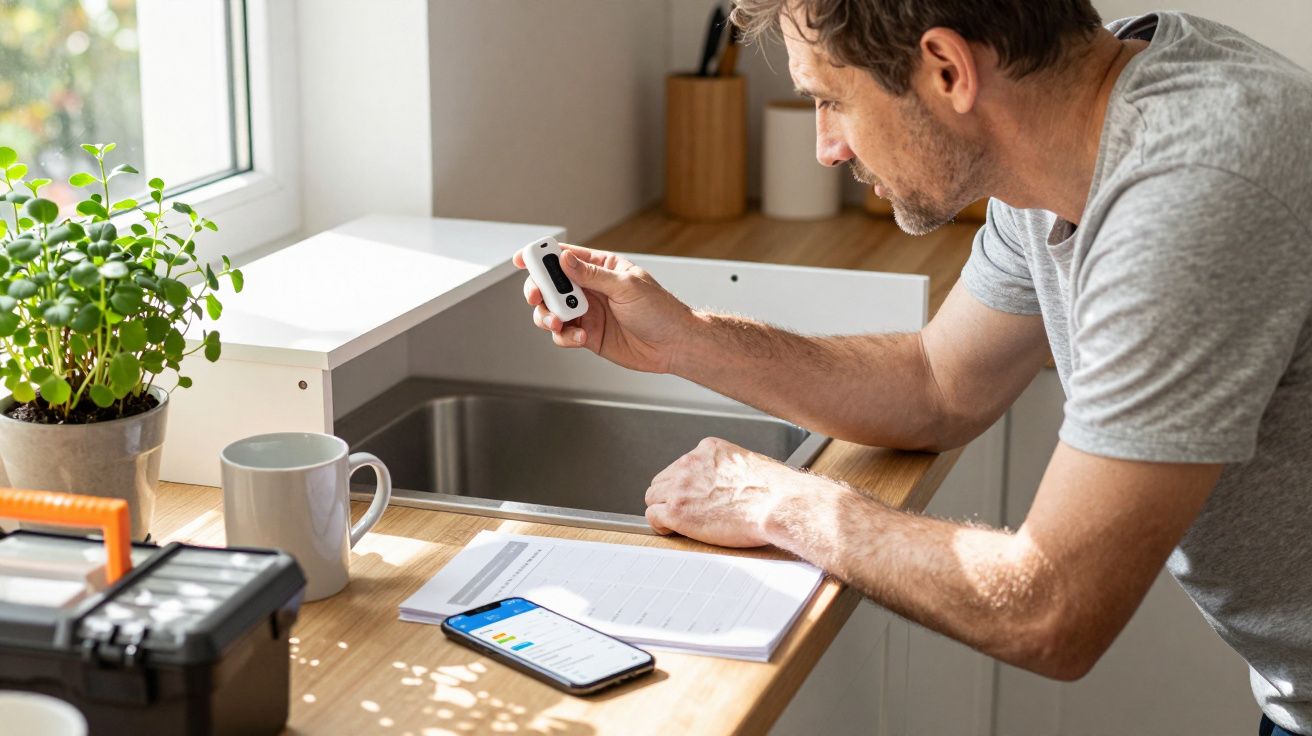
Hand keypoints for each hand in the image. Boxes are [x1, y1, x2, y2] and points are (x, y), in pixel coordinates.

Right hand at [513, 243, 695, 373]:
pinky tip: (579, 337)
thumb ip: (592, 275)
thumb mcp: (626, 286)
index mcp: (600, 268)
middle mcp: (590, 289)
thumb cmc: (660, 311)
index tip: (523, 259)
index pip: (565, 256)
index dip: (541, 256)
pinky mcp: (587, 335)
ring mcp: (587, 312)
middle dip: (538, 290)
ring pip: (551, 311)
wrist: (673, 345)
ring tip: (559, 322)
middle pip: (550, 285)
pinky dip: (565, 337)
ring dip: (547, 317)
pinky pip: (563, 334)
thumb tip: (565, 260)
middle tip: (538, 297)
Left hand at [644, 437, 812, 547]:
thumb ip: (726, 470)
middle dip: (671, 496)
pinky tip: (672, 531)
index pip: (681, 465)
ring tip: (678, 523)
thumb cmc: (773, 490)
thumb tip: (724, 485)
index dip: (686, 484)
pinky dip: (660, 525)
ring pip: (653, 497)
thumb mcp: (747, 464)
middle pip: (663, 480)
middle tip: (685, 511)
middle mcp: (690, 464)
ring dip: (664, 509)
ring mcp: (681, 487)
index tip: (693, 496)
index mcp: (708, 450)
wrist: (777, 504)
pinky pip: (653, 516)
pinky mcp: (677, 511)